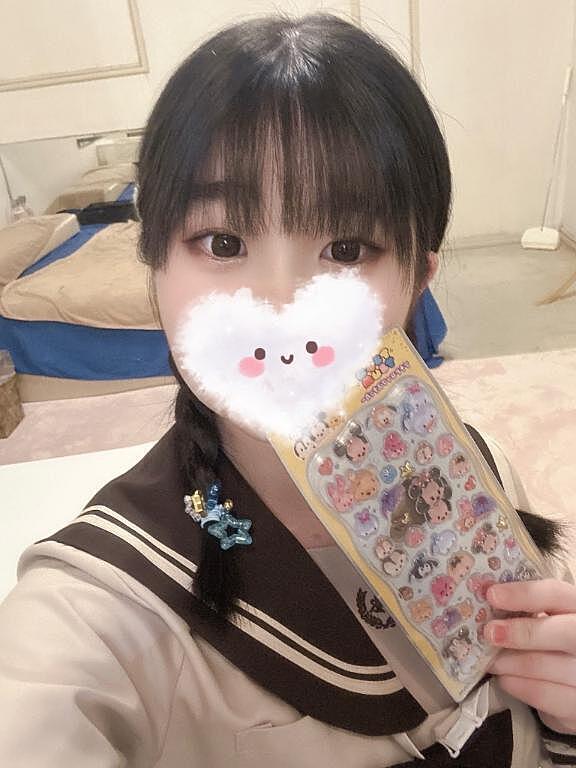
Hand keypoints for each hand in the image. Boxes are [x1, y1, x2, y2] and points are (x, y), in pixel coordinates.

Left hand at [485, 578, 575, 734]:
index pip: (556, 594)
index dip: (524, 593)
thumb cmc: (553, 640)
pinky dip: (519, 686)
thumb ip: (526, 610)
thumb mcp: (548, 618)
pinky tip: (504, 679)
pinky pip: (546, 695)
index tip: (492, 595)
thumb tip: (486, 600)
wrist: (572, 679)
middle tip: (490, 633)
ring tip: (490, 660)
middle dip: (522, 632)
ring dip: (510, 663)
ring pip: (548, 666)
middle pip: (564, 633)